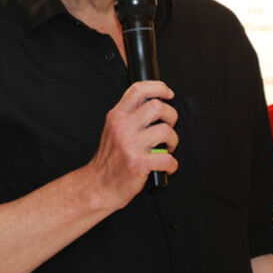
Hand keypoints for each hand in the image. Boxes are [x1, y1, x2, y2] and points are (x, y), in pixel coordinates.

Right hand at [87, 80, 177, 207]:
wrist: (98, 185)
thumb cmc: (109, 159)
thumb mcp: (112, 130)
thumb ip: (128, 116)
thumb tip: (153, 104)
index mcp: (116, 116)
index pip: (138, 90)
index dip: (158, 87)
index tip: (168, 93)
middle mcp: (122, 127)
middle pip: (156, 106)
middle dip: (171, 116)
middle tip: (168, 126)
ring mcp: (130, 145)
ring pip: (166, 131)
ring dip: (173, 141)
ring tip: (167, 148)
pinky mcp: (139, 164)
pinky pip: (167, 158)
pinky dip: (172, 164)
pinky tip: (166, 166)